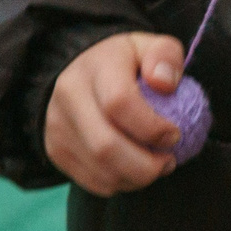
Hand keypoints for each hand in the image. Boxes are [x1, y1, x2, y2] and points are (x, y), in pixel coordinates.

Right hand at [44, 32, 186, 193]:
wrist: (77, 71)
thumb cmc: (126, 63)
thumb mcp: (149, 46)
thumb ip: (165, 56)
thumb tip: (165, 83)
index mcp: (96, 67)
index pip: (119, 103)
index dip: (151, 127)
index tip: (175, 135)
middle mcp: (69, 97)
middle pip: (105, 146)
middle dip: (145, 165)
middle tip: (169, 162)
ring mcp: (57, 126)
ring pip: (97, 168)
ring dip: (135, 178)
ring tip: (158, 168)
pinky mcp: (55, 149)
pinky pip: (88, 179)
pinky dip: (118, 184)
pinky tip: (135, 173)